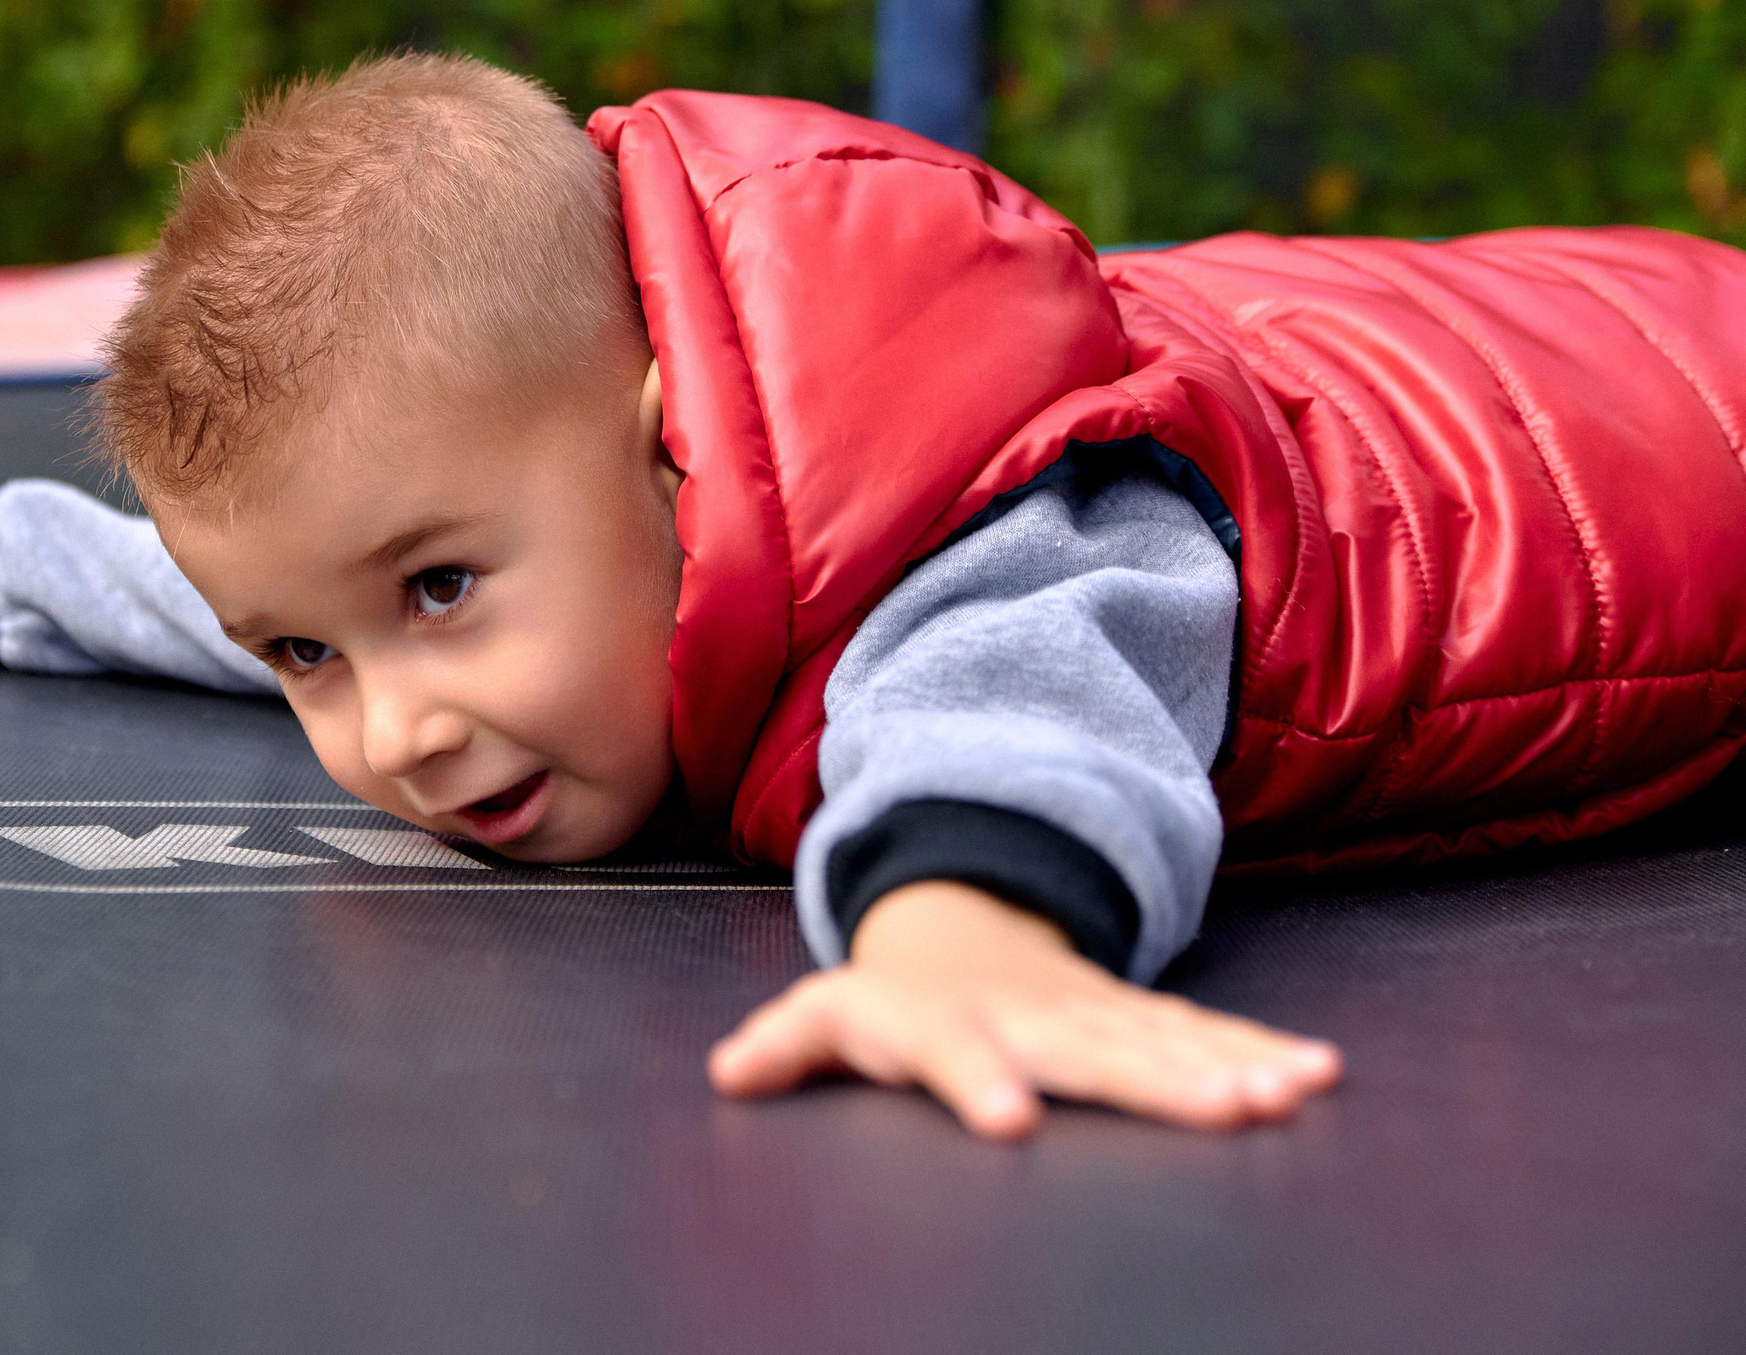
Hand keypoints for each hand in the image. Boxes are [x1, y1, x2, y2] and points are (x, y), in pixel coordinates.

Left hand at [706, 880, 1340, 1138]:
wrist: (962, 927)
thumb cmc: (894, 998)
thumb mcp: (830, 1014)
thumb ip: (787, 1043)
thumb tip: (730, 1071)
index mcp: (951, 1024)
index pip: (961, 1054)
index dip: (978, 1082)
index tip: (1009, 1121)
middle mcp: (1035, 1018)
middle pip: (1097, 1053)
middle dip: (1164, 1082)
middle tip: (1228, 1112)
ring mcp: (1096, 1016)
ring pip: (1170, 1042)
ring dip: (1232, 1066)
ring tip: (1290, 1093)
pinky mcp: (1141, 1022)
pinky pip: (1208, 1037)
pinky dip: (1261, 1054)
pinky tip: (1317, 1076)